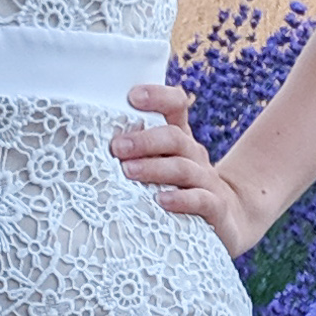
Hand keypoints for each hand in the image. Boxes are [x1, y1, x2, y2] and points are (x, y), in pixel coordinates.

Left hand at [113, 83, 256, 256]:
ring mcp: (207, 181)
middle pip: (174, 138)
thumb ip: (135, 154)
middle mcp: (195, 155)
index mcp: (180, 140)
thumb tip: (84, 142)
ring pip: (183, 168)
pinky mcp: (216, 208)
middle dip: (144, 140)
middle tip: (117, 147)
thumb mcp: (162, 166)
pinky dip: (181, 200)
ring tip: (128, 172)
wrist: (230, 218)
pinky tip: (161, 201)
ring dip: (154, 168)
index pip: (175, 105)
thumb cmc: (180, 191)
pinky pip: (201, 200)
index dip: (158, 97)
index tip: (132, 97)